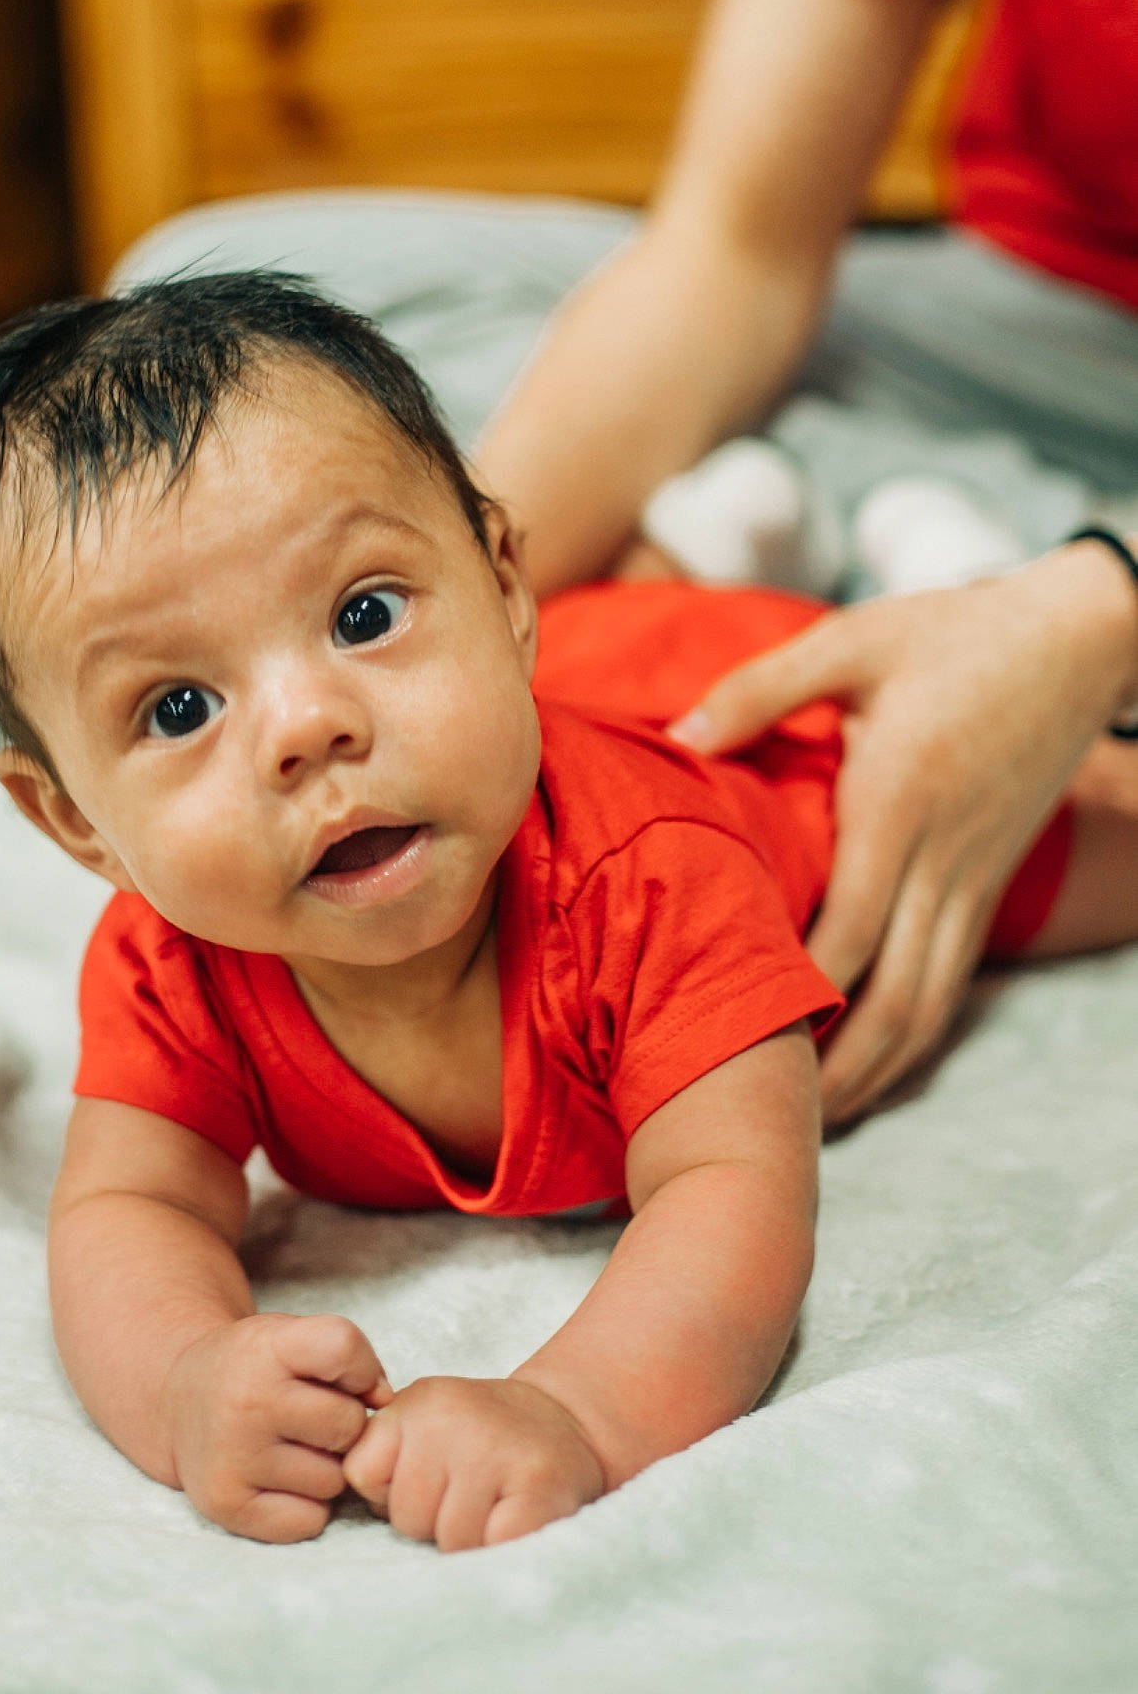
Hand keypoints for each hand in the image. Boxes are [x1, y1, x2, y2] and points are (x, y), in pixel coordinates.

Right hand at [163, 1311, 391, 1541]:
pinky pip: (311, 1520)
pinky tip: (280, 1480)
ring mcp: (233, 1457)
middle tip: (312, 1418)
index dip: (360, 1367)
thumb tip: (387, 1402)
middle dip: (345, 1425)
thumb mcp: (292, 1336)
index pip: (342, 1346)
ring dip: (327, 1469)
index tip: (341, 1377)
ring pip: (334, 1480)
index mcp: (265, 1347)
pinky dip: (307, 1507)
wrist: (178, 1402)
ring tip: (292, 1448)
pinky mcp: (227, 1506)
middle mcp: (245, 1401)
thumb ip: (347, 1354)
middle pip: (349, 1425)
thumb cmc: (254, 1368)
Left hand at [343, 1375, 605, 1551]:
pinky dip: (501, 1547)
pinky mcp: (538, 1485)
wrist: (565, 1421)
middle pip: (405, 1515)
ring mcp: (497, 1449)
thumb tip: (344, 1502)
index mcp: (417, 1402)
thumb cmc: (480, 1438)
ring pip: (449, 1540)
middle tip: (467, 1494)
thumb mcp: (422, 1424)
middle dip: (431, 1522)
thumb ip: (382, 1455)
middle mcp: (453, 1417)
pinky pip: (492, 1546)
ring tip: (492, 1504)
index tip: (424, 1479)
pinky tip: (514, 1517)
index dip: (388, 1492)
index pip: (361, 1474)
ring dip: (469, 1539)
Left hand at [674, 545, 1137, 1122]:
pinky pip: (955, 976)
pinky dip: (918, 1030)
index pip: (844, 931)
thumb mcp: (849, 642)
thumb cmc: (952, 633)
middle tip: (777, 1121)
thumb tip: (679, 736)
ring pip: (932, 1003)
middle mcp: (940, 858)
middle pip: (894, 997)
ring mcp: (974, 877)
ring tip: (824, 1117)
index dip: (797, 997)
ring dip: (882, 1067)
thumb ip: (759, 690)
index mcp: (896, 803)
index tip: (736, 1041)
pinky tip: (881, 1057)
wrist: (1074, 637)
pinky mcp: (991, 880)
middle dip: (840, 1068)